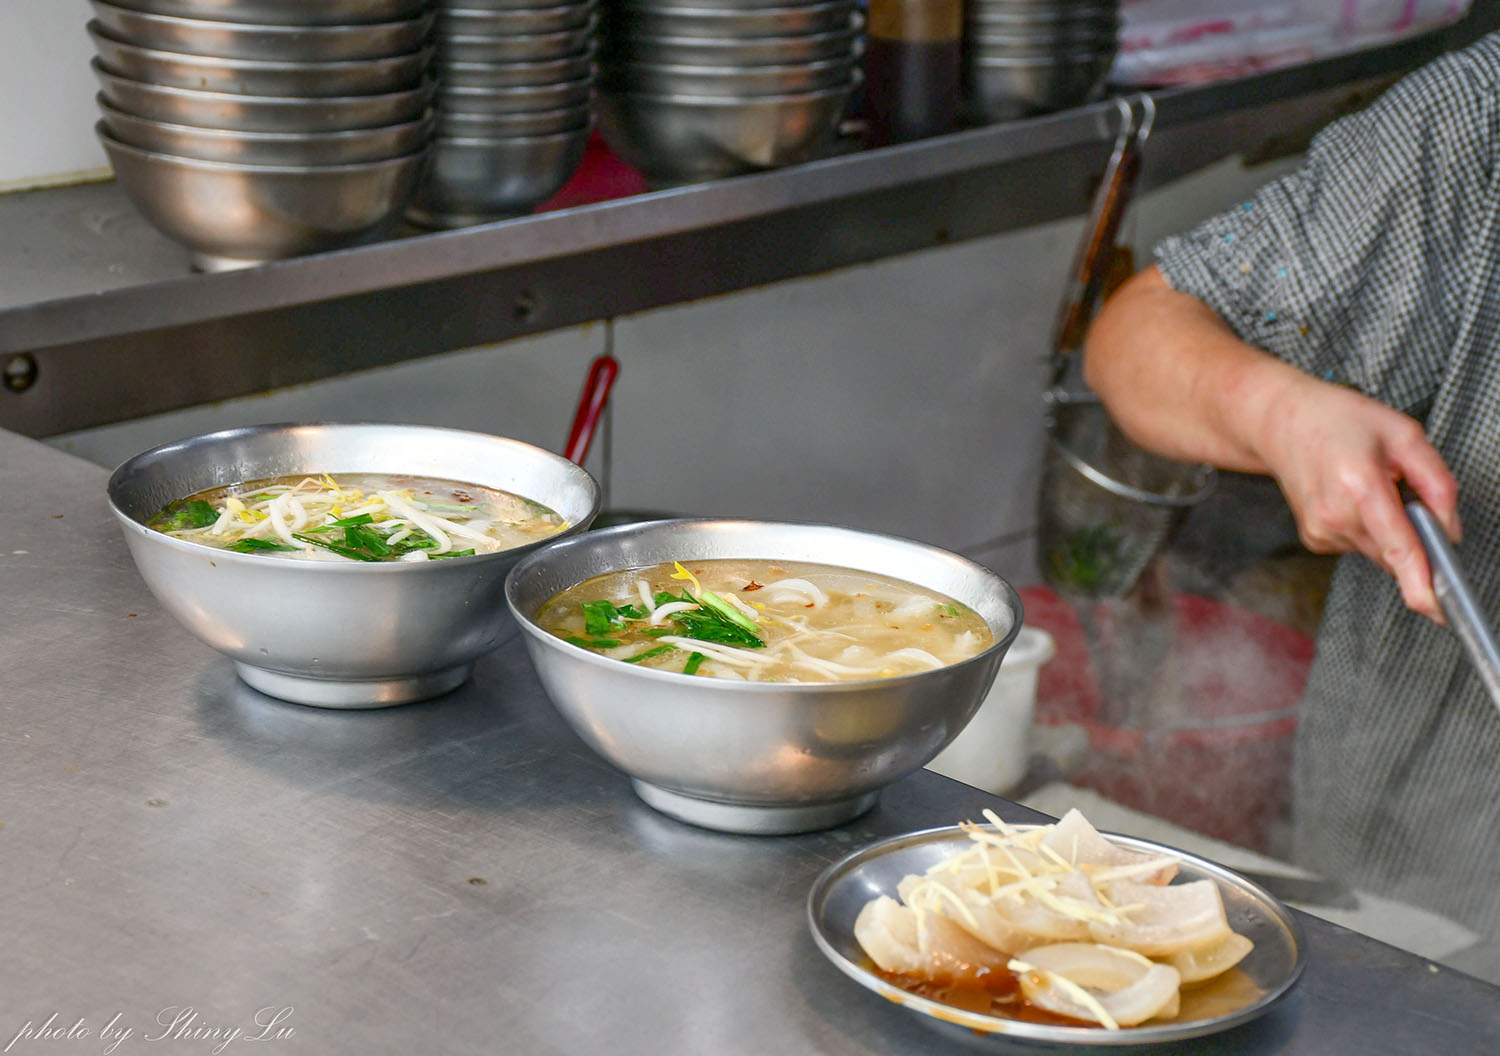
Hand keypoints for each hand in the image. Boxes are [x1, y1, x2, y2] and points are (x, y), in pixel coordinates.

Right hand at [1254, 374, 1459, 622]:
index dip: (1421, 584)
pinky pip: (1362, 546)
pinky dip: (1369, 529)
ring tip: (1368, 487)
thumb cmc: (1341, 421)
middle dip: (1414, 536)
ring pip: (1381, 552)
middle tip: (1402, 492)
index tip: (1437, 612)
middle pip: (1396, 554)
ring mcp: (1321, 532)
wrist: (1283, 423)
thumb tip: (1449, 530)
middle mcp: (1335, 516)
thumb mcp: (1404, 434)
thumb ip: (1437, 482)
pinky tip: (1352, 499)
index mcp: (1360, 485)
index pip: (1398, 547)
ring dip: (1389, 529)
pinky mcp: (1315, 540)